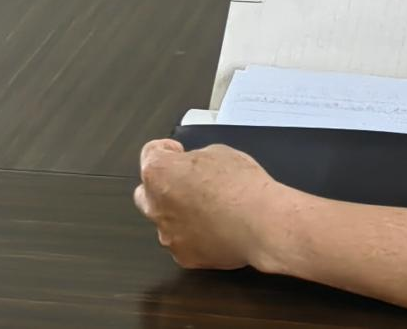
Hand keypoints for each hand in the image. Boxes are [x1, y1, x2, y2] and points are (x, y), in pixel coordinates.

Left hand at [134, 141, 277, 271]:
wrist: (261, 223)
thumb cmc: (240, 185)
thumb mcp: (217, 151)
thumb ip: (194, 160)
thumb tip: (193, 168)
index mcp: (159, 173)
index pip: (150, 154)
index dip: (166, 149)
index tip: (178, 152)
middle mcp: (156, 206)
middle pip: (146, 192)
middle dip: (163, 185)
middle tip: (186, 181)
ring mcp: (168, 235)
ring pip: (165, 221)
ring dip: (178, 213)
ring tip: (208, 208)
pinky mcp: (184, 257)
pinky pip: (182, 242)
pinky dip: (193, 235)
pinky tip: (215, 227)